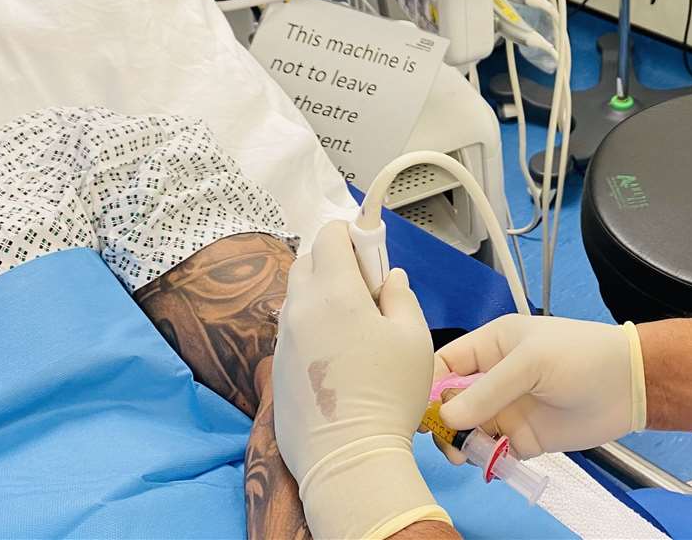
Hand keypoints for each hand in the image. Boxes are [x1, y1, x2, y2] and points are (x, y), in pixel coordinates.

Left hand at [273, 220, 450, 539]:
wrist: (347, 458)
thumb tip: (389, 278)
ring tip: (353, 324)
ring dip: (320, 292)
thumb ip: (400, 297)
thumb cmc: (389, 395)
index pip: (329, 235)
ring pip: (297, 295)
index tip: (372, 251)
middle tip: (366, 287)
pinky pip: (292, 328)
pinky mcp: (277, 368)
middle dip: (333, 259)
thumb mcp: (414, 338)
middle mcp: (300, 308)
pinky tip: (336, 354)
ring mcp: (283, 339)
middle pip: (307, 261)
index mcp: (334, 291)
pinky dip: (311, 324)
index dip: (352, 233)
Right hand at [434, 314, 646, 458]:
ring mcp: (507, 409)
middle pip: (450, 402)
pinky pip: (491, 451)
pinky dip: (482, 459)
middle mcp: (494, 378)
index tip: (417, 410)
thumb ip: (487, 390)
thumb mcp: (530, 362)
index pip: (445, 364)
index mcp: (491, 346)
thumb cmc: (581, 357)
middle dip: (440, 420)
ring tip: (464, 453)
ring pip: (466, 430)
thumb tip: (446, 417)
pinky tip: (485, 461)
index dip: (427, 385)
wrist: (628, 386)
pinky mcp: (522, 437)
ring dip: (458, 443)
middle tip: (443, 438)